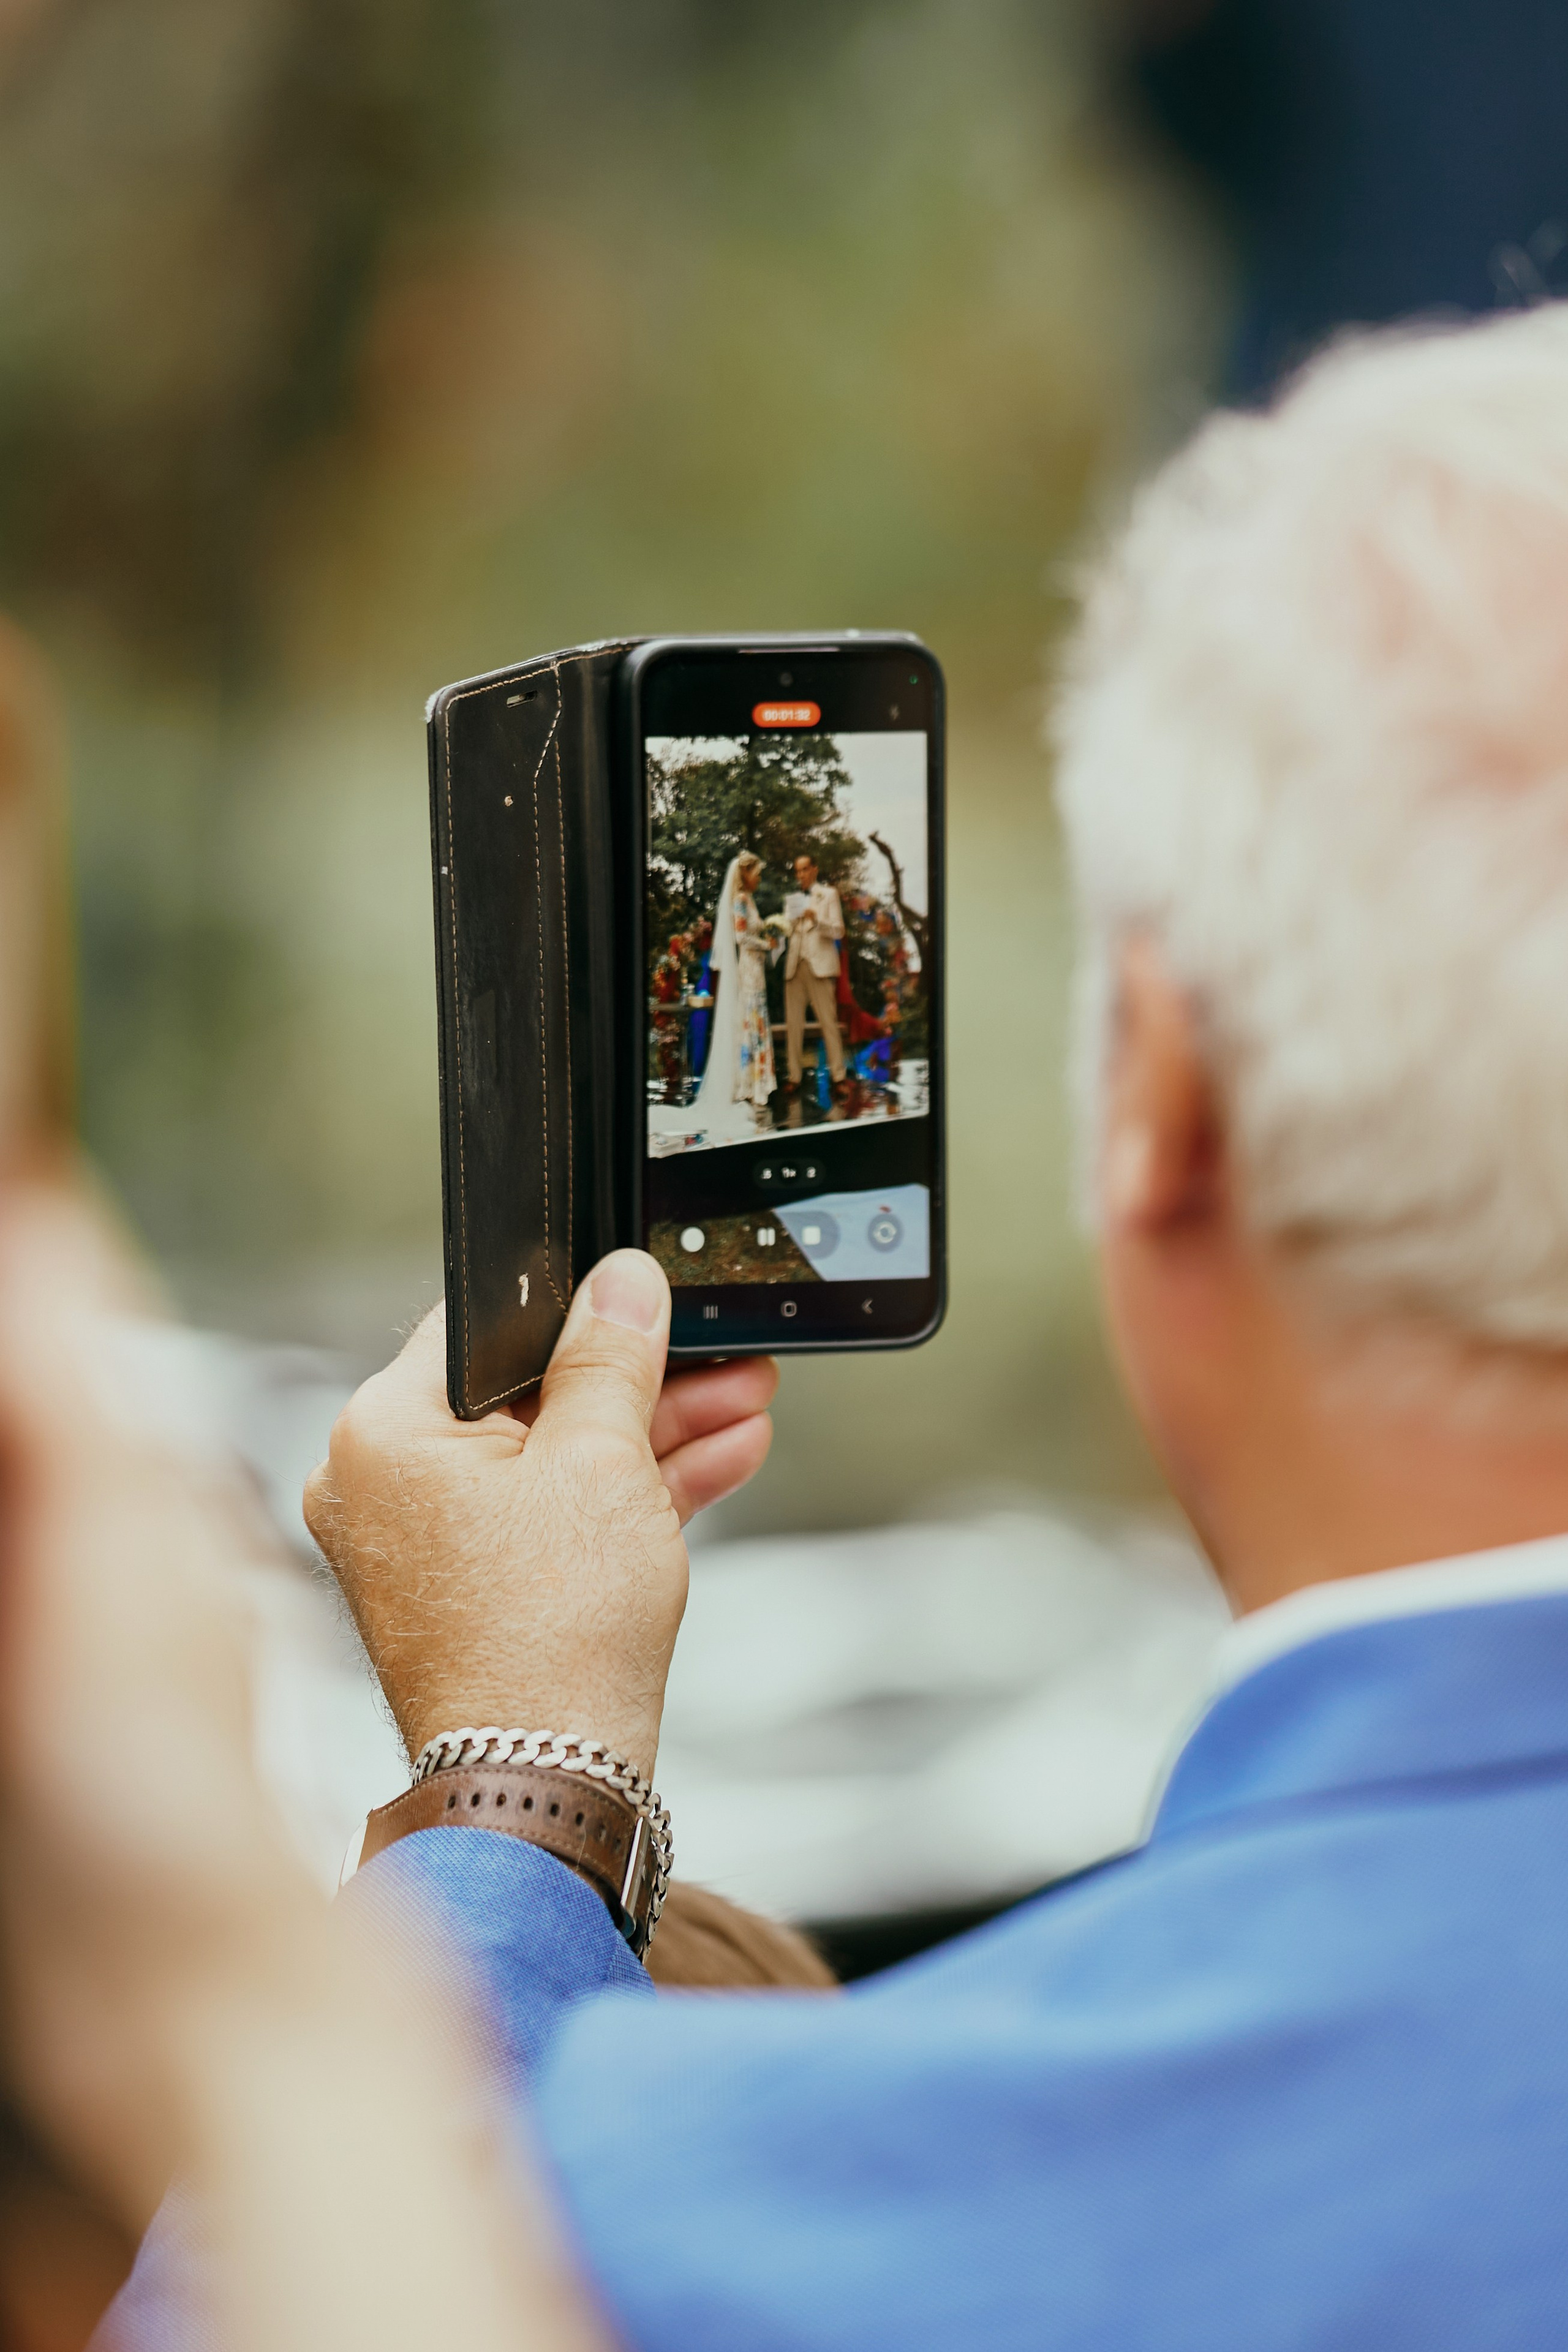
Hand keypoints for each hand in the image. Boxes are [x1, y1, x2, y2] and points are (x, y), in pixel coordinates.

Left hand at [304, 1252, 774, 1775]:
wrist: (550, 1782)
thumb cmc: (550, 1637)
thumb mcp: (601, 1461)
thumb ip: (612, 1358)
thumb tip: (623, 1282)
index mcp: (382, 1434)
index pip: (481, 1328)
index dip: (576, 1307)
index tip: (643, 1298)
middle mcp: (382, 1486)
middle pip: (528, 1396)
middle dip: (640, 1379)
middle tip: (717, 1354)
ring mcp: (426, 1546)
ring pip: (552, 1459)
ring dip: (652, 1432)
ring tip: (743, 1401)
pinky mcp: (471, 1592)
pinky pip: (551, 1515)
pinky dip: (623, 1493)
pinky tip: (716, 1458)